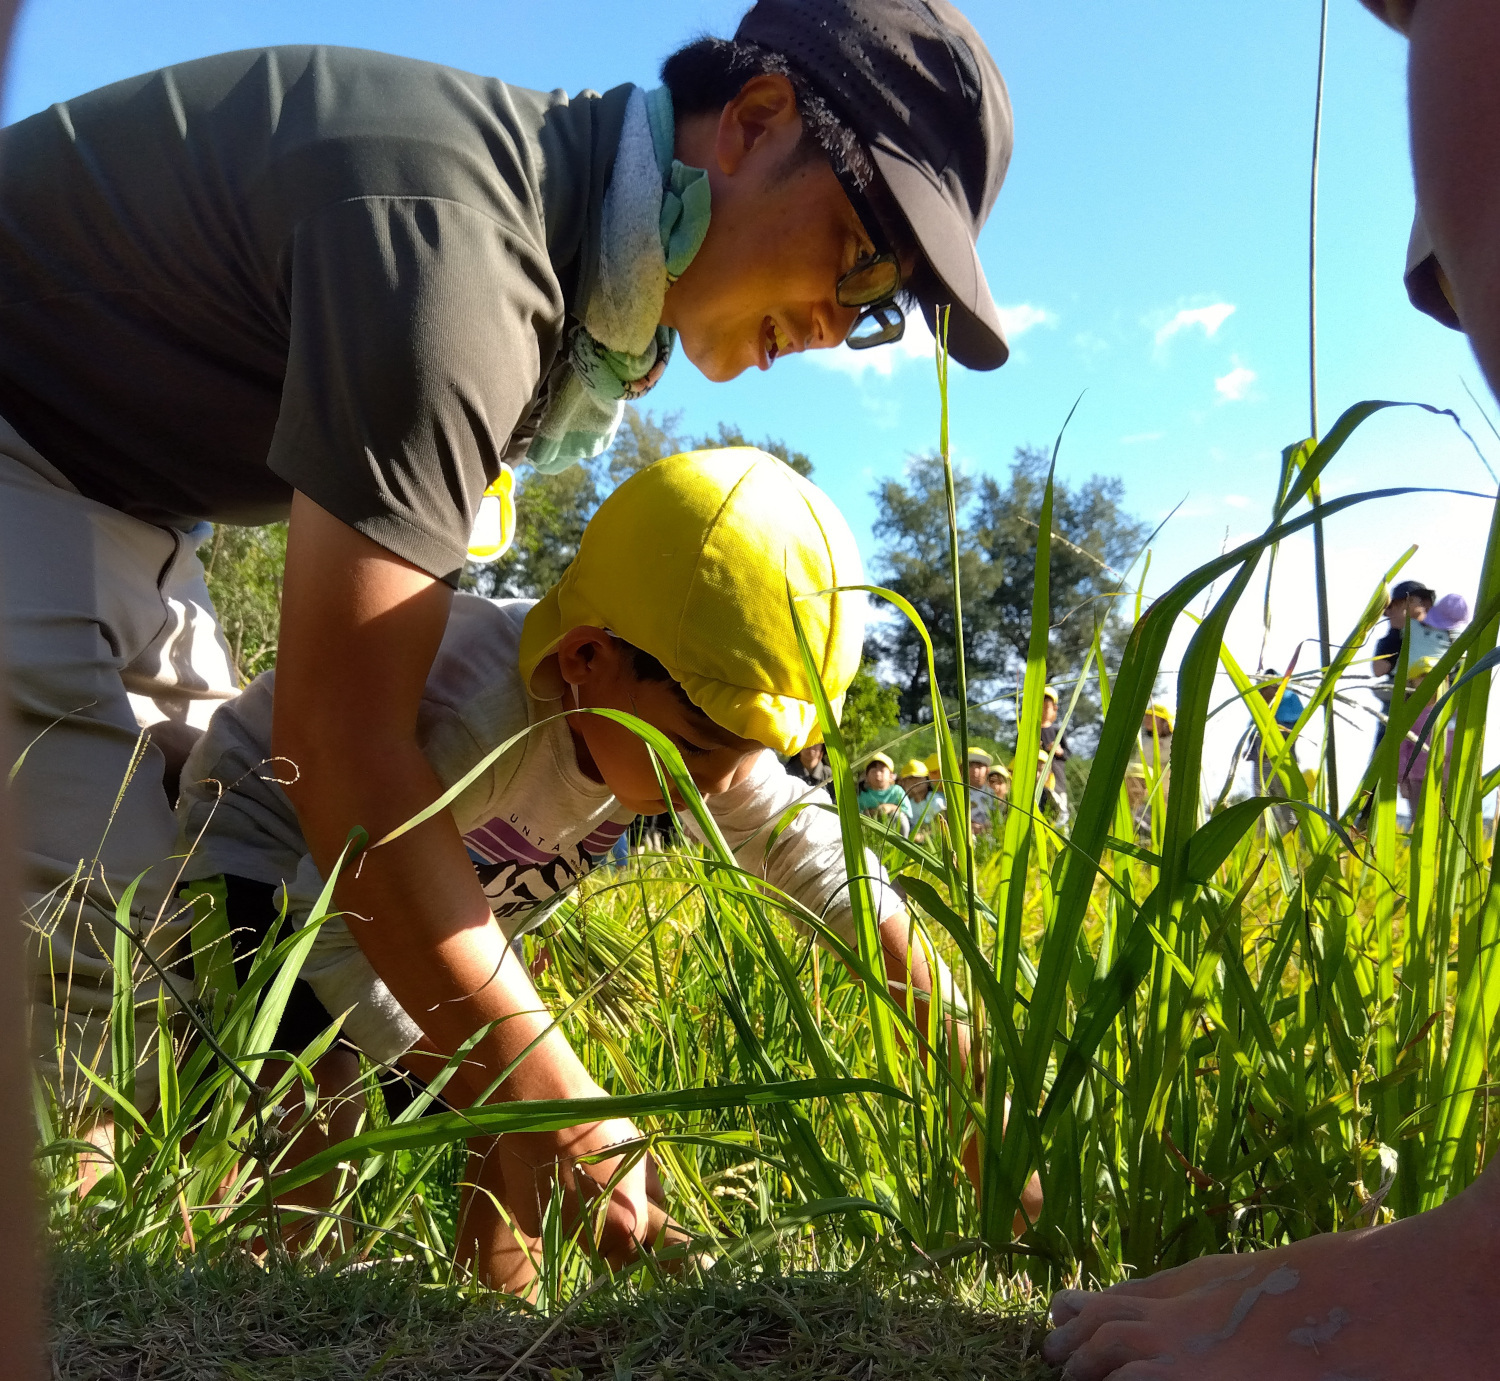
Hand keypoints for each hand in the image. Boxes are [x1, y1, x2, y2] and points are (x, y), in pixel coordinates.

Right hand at [500, 1113, 652, 1266]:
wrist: (547, 1109)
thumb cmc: (600, 1125)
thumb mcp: (637, 1151)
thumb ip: (649, 1186)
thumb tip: (657, 1201)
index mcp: (625, 1224)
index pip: (634, 1255)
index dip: (632, 1240)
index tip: (628, 1222)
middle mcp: (591, 1238)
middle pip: (601, 1250)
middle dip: (603, 1231)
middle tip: (598, 1197)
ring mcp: (558, 1231)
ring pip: (572, 1236)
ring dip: (575, 1218)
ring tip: (572, 1180)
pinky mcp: (530, 1221)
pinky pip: (546, 1221)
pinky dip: (549, 1208)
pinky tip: (548, 1178)